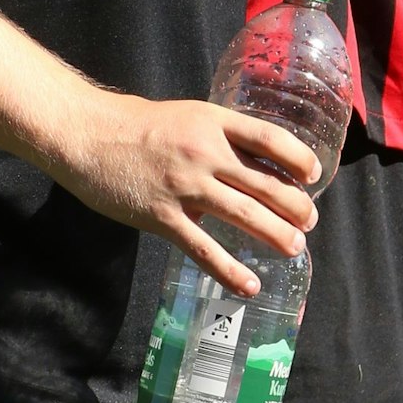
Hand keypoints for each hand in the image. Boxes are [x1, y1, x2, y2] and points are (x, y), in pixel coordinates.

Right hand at [55, 92, 321, 295]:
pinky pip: (204, 248)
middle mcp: (205, 152)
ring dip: (276, 235)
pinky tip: (250, 285)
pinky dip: (231, 270)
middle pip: (265, 182)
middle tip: (310, 221)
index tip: (314, 175)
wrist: (88, 135)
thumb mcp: (188, 117)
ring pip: (244, 215)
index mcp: (214, 122)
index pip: (269, 138)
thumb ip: (218, 138)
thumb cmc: (137, 124)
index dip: (298, 157)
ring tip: (295, 248)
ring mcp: (185, 185)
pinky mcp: (163, 217)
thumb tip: (253, 164)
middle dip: (295, 206)